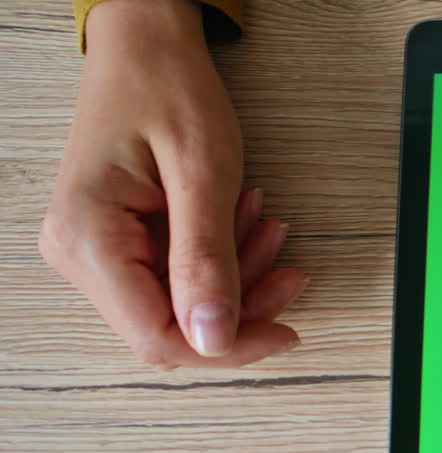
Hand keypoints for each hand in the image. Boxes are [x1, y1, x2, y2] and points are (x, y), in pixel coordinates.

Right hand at [39, 0, 304, 368]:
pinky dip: (223, 259)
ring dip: (238, 278)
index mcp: (88, 239)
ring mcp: (95, 251)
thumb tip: (214, 339)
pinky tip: (248, 225)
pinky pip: (177, 277)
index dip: (227, 346)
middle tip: (291, 271)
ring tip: (272, 230)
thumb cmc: (168, 88)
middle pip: (170, 326)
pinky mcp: (118, 243)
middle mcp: (79, 254)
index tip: (285, 331)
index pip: (156, 336)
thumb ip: (207, 259)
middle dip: (240, 305)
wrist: (147, 46)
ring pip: (180, 305)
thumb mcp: (204, 172)